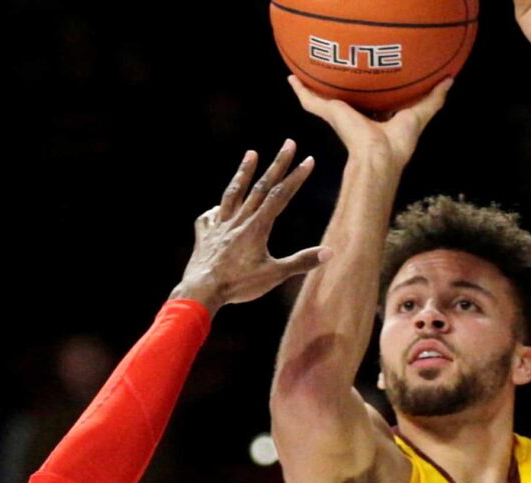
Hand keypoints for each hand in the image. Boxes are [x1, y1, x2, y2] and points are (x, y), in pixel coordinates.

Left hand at [173, 141, 330, 311]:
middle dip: (277, 164)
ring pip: (233, 194)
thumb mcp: (274, 275)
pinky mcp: (205, 236)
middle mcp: (239, 220)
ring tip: (251, 153)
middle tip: (289, 143)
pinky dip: (214, 211)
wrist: (201, 291)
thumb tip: (329, 252)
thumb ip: (301, 262)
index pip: (280, 196)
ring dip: (244, 172)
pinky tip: (216, 209)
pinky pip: (209, 218)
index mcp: (257, 227)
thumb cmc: (238, 285)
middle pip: (260, 187)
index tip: (309, 159)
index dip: (296, 177)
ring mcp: (220, 226)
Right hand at [288, 75, 453, 169]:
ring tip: (305, 72)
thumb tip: (450, 81)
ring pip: (324, 98)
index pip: (371, 101)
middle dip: (340, 86)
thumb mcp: (421, 112)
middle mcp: (355, 117)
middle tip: (336, 68)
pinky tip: (291, 79)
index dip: (372, 89)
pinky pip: (311, 100)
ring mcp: (340, 115)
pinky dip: (300, 90)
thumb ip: (434, 98)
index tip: (372, 75)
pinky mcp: (329, 113)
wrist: (379, 156)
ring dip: (314, 87)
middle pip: (345, 98)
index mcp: (374, 119)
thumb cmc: (398, 142)